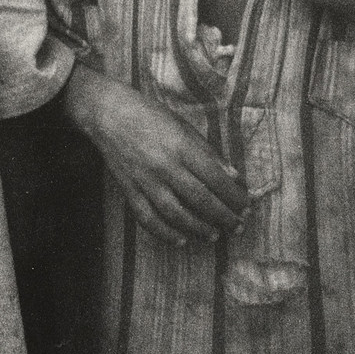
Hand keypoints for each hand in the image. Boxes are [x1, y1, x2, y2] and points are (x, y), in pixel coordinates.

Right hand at [65, 68, 248, 243]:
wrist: (108, 113)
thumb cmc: (150, 116)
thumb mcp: (184, 127)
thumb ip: (209, 153)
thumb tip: (234, 176)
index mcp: (182, 147)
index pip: (216, 178)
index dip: (234, 196)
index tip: (246, 206)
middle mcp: (164, 166)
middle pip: (200, 199)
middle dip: (223, 216)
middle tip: (238, 227)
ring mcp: (145, 180)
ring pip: (176, 213)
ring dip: (198, 228)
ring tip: (214, 236)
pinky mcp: (129, 190)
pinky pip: (147, 218)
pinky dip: (164, 233)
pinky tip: (181, 240)